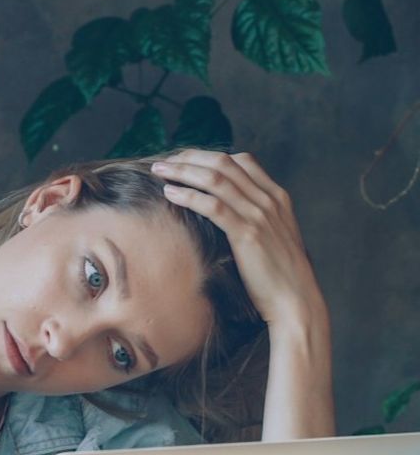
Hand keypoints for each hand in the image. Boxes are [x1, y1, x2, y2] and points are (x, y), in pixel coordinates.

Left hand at [151, 149, 327, 331]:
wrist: (295, 299)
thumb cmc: (279, 276)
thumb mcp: (272, 239)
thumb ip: (256, 221)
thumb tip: (229, 219)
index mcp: (276, 197)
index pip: (242, 161)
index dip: (209, 156)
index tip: (185, 160)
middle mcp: (269, 200)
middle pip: (225, 163)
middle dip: (191, 157)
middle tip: (164, 160)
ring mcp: (259, 215)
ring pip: (215, 179)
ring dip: (183, 171)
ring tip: (159, 171)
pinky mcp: (247, 234)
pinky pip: (212, 206)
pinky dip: (188, 196)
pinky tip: (170, 194)